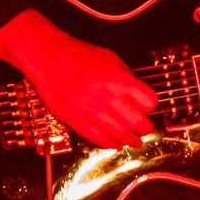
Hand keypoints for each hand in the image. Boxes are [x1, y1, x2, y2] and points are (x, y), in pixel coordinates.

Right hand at [30, 34, 158, 146]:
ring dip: (130, 140)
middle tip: (145, 129)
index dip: (151, 105)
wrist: (49, 58)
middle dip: (145, 128)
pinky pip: (97, 138)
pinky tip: (114, 143)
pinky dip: (109, 143)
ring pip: (119, 134)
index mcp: (119, 80)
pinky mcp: (76, 120)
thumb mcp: (111, 59)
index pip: (148, 101)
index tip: (149, 107)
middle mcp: (107, 98)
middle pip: (137, 122)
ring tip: (134, 141)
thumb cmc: (78, 55)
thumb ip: (126, 78)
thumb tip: (137, 95)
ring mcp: (91, 111)